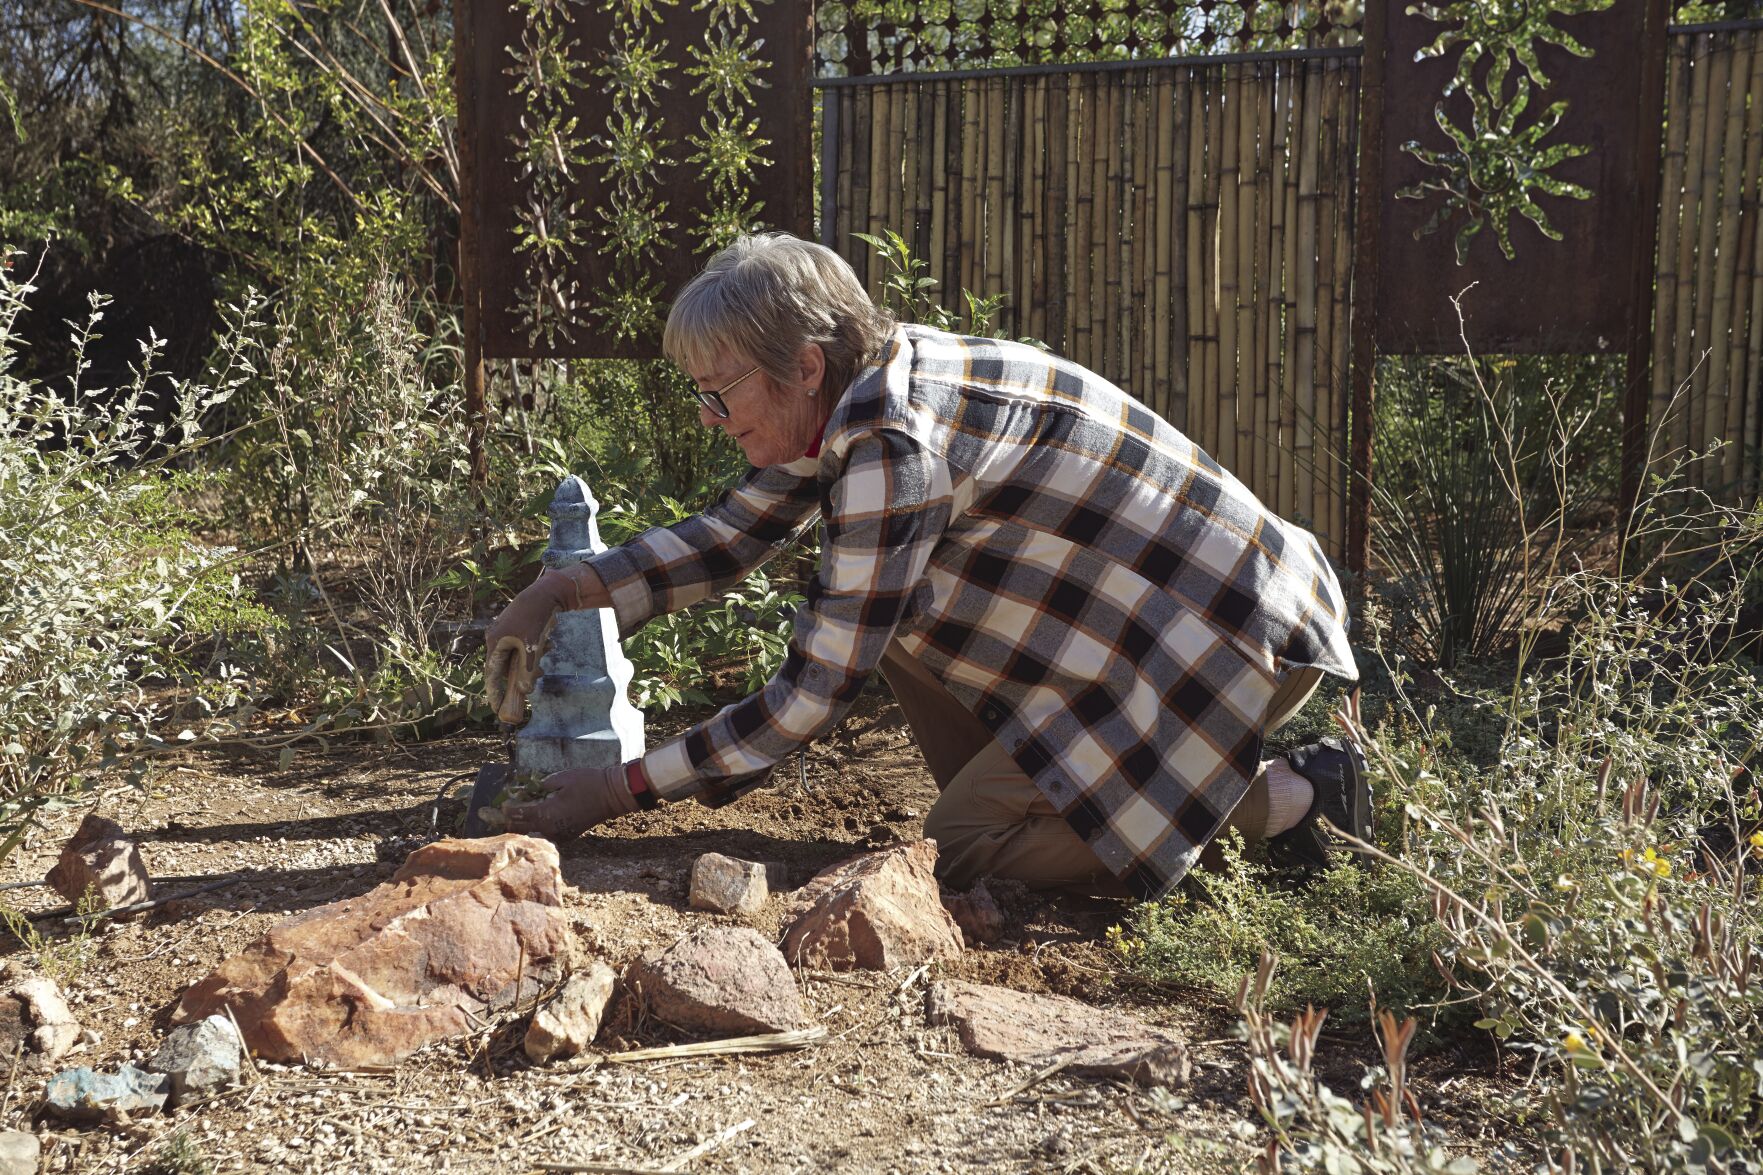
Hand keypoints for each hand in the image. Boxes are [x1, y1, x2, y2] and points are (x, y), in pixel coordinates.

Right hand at [483, 565, 607, 721]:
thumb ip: (527, 671)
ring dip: (529, 664)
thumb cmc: (536, 619)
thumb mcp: (533, 648)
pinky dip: (532, 652)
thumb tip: (525, 691)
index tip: (496, 710)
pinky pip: (521, 647)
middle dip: (518, 678)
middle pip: (504, 667)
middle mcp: (496, 638)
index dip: (494, 693)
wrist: (546, 592)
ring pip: (515, 657)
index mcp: (495, 643)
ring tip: (543, 665)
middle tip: (530, 687)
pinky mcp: (515, 628)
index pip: (492, 675)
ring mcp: (505, 632)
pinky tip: (546, 645)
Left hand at [502, 764, 638, 838]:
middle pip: (520, 829)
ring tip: (508, 823)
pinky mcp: (567, 836)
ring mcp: (559, 835)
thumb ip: (542, 785)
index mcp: (546, 814)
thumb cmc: (588, 782)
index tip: (497, 805)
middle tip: (491, 817)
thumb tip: (529, 790)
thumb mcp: (562, 778)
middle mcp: (549, 829)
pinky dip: (534, 831)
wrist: (612, 796)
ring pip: (532, 835)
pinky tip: (529, 826)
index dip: (505, 809)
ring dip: (519, 829)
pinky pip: (544, 836)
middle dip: (506, 822)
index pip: (517, 815)